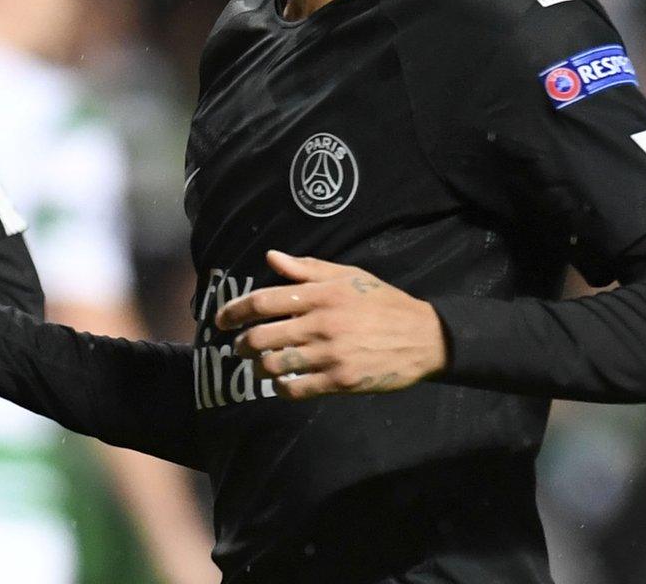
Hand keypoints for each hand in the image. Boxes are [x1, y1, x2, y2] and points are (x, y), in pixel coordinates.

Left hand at [216, 249, 445, 399]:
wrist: (425, 337)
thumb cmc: (382, 302)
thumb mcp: (347, 276)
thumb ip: (306, 269)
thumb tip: (271, 257)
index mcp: (320, 294)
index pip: (261, 302)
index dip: (233, 312)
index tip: (221, 320)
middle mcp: (320, 323)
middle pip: (260, 337)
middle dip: (241, 344)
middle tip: (239, 347)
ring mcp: (330, 354)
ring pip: (274, 365)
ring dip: (259, 367)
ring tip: (260, 366)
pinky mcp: (341, 380)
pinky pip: (296, 388)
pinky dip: (281, 388)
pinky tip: (282, 383)